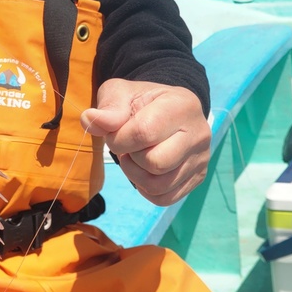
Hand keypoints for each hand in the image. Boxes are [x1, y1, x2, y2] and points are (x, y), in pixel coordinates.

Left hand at [81, 79, 210, 206]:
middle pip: (156, 163)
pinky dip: (146, 190)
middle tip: (129, 147)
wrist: (167, 110)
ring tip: (135, 158)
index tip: (116, 133)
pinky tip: (143, 171)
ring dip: (136, 176)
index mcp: (182, 105)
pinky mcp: (198, 177)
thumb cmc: (141, 102)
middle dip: (131, 158)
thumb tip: (90, 119)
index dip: (119, 139)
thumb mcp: (121, 93)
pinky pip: (165, 198)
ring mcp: (202, 158)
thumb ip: (108, 108)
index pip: (144, 133)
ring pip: (159, 185)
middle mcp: (199, 133)